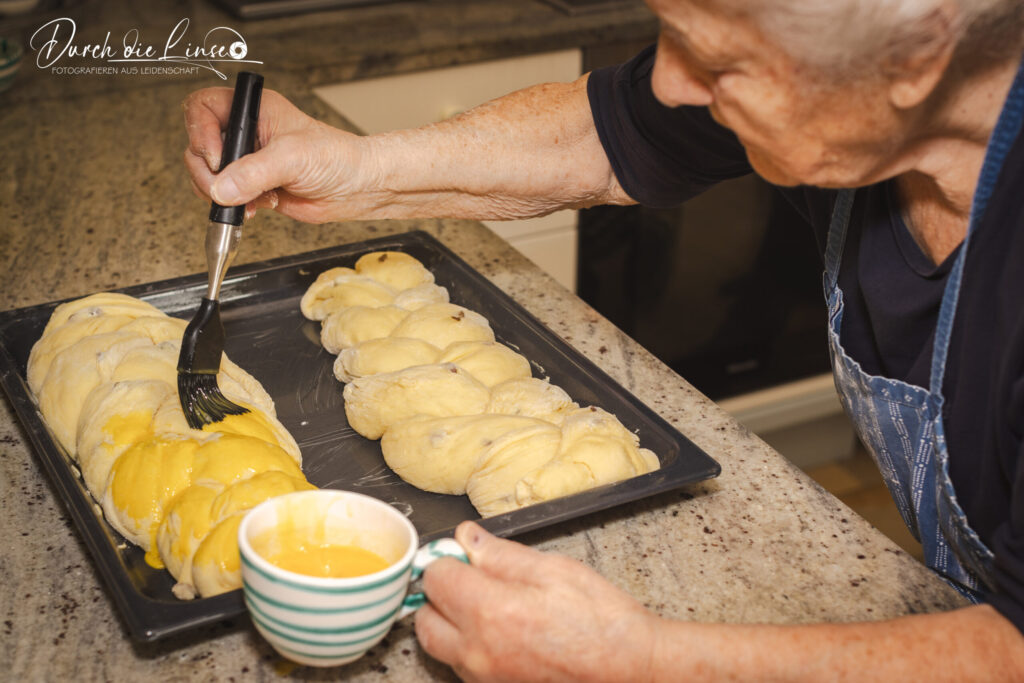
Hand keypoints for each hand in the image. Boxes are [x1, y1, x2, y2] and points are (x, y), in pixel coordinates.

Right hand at [182, 87, 372, 222]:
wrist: (357, 188)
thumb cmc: (338, 158)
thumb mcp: (293, 157)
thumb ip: (254, 172)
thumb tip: (222, 187)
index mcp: (254, 110)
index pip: (203, 108)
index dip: (201, 133)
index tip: (217, 159)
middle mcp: (247, 132)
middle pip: (198, 146)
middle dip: (210, 173)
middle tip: (230, 187)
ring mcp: (247, 160)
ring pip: (208, 175)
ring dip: (223, 193)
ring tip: (255, 199)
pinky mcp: (252, 186)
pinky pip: (224, 196)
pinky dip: (234, 206)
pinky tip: (260, 207)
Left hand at [416, 521, 657, 681]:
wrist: (631, 670)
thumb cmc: (602, 621)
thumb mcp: (554, 570)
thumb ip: (502, 554)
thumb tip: (468, 537)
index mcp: (491, 612)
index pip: (435, 577)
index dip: (449, 559)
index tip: (464, 554)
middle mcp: (478, 651)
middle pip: (425, 618)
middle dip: (442, 593)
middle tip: (473, 578)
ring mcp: (484, 677)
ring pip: (440, 646)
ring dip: (451, 622)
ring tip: (489, 606)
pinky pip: (462, 666)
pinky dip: (468, 647)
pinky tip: (502, 632)